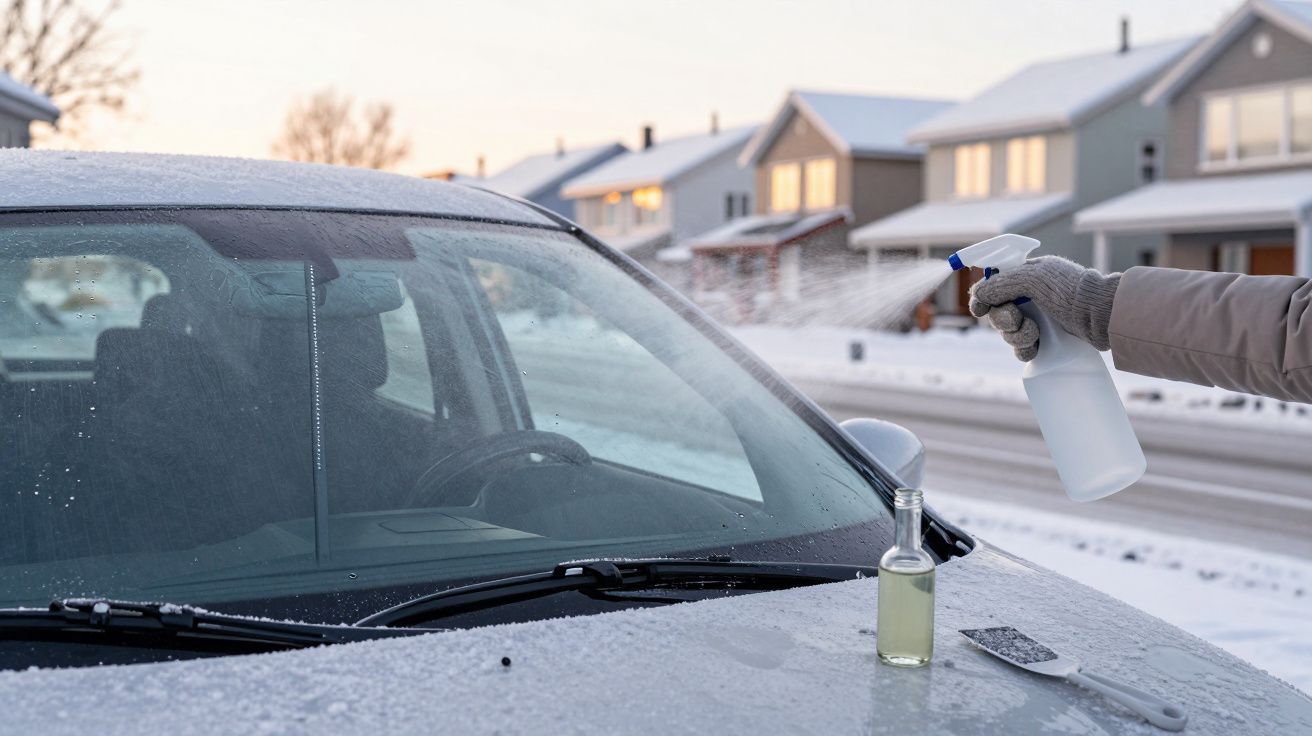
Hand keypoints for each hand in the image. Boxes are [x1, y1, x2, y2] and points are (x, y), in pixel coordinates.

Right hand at [968, 256, 1119, 361]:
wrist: (1102, 316)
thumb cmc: (1070, 291)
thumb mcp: (1032, 279)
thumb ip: (1000, 284)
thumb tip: (978, 294)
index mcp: (1027, 275)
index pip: (994, 286)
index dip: (984, 298)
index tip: (979, 309)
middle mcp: (1031, 296)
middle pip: (998, 312)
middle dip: (1004, 319)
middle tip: (1018, 319)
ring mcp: (1039, 318)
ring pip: (1008, 333)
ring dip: (1016, 336)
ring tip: (1035, 334)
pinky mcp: (1047, 339)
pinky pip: (1022, 348)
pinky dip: (1025, 349)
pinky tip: (1036, 348)